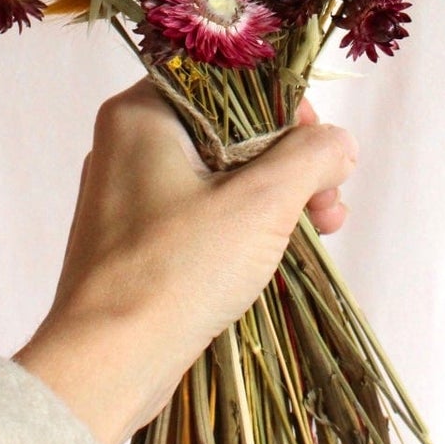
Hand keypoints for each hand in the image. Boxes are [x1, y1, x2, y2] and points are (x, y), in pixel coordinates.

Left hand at [13, 79, 356, 443]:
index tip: (319, 146)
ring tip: (321, 230)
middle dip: (291, 162)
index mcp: (141, 113)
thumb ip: (310, 157)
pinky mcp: (136, 243)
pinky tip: (280, 251)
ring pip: (220, 174)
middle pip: (230, 128)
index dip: (284, 106)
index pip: (227, 78)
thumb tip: (340, 142)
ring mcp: (128, 196)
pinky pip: (201, 214)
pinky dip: (244, 225)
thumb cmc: (175, 270)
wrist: (105, 364)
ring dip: (276, 196)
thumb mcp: (260, 203)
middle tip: (330, 201)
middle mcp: (127, 144)